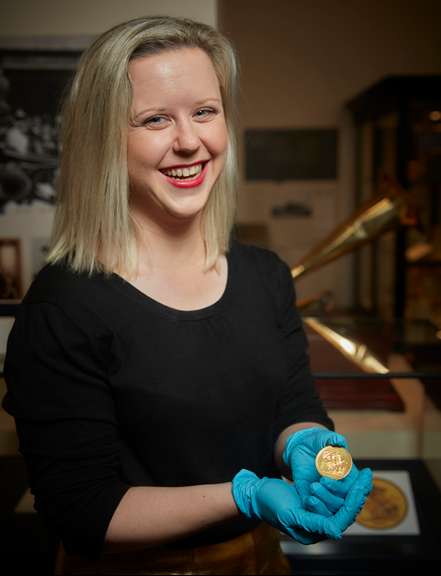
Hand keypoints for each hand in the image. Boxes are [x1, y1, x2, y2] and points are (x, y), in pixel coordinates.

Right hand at [232, 468, 371, 543]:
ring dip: (350, 489)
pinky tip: (347, 476)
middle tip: (367, 474)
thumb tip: (337, 532)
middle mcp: (319, 528)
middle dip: (357, 492)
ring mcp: (317, 517)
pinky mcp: (314, 507)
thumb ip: (313, 523)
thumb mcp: (290, 513)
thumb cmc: (270, 503)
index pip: (343, 518)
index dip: (355, 499)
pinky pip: (333, 498)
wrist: (256, 494)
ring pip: (341, 505)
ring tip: (358, 474)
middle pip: (346, 511)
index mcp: (314, 533)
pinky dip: (341, 487)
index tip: (363, 481)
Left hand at [283, 427, 357, 512]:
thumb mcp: (324, 438)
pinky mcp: (314, 499)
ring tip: (313, 487)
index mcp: (349, 475)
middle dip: (333, 492)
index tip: (332, 477)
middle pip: (344, 501)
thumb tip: (338, 440)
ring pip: (332, 508)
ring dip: (324, 500)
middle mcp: (341, 488)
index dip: (345, 486)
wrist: (301, 446)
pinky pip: (318, 512)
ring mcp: (328, 495)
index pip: (354, 488)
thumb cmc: (318, 442)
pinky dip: (315, 508)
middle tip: (322, 480)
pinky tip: (308, 499)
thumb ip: (333, 440)